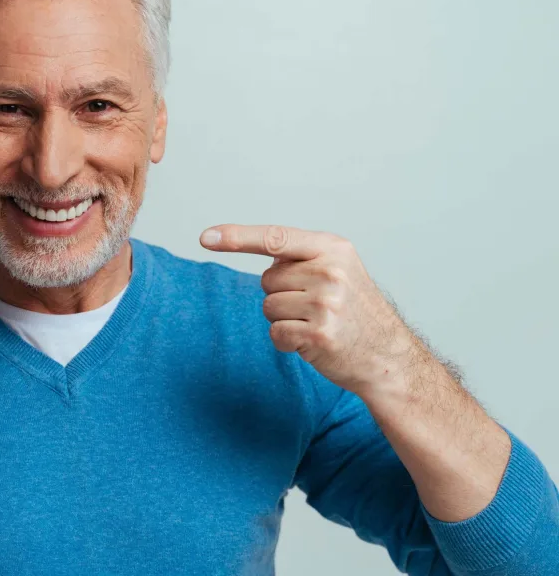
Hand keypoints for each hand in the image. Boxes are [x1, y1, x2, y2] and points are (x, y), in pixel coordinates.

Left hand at [200, 224, 418, 395]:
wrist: (388, 357)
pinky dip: (287, 342)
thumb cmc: (355, 312)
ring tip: (317, 324)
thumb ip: (300, 257)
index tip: (206, 237)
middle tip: (316, 308)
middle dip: (283, 295)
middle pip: (268, 280)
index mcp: (333, 248)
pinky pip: (275, 333)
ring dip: (285, 320)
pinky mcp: (319, 334)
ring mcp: (326, 303)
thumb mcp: (339, 269)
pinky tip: (313, 343)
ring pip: (269, 306)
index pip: (275, 238)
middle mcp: (331, 272)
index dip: (237, 237)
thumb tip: (247, 244)